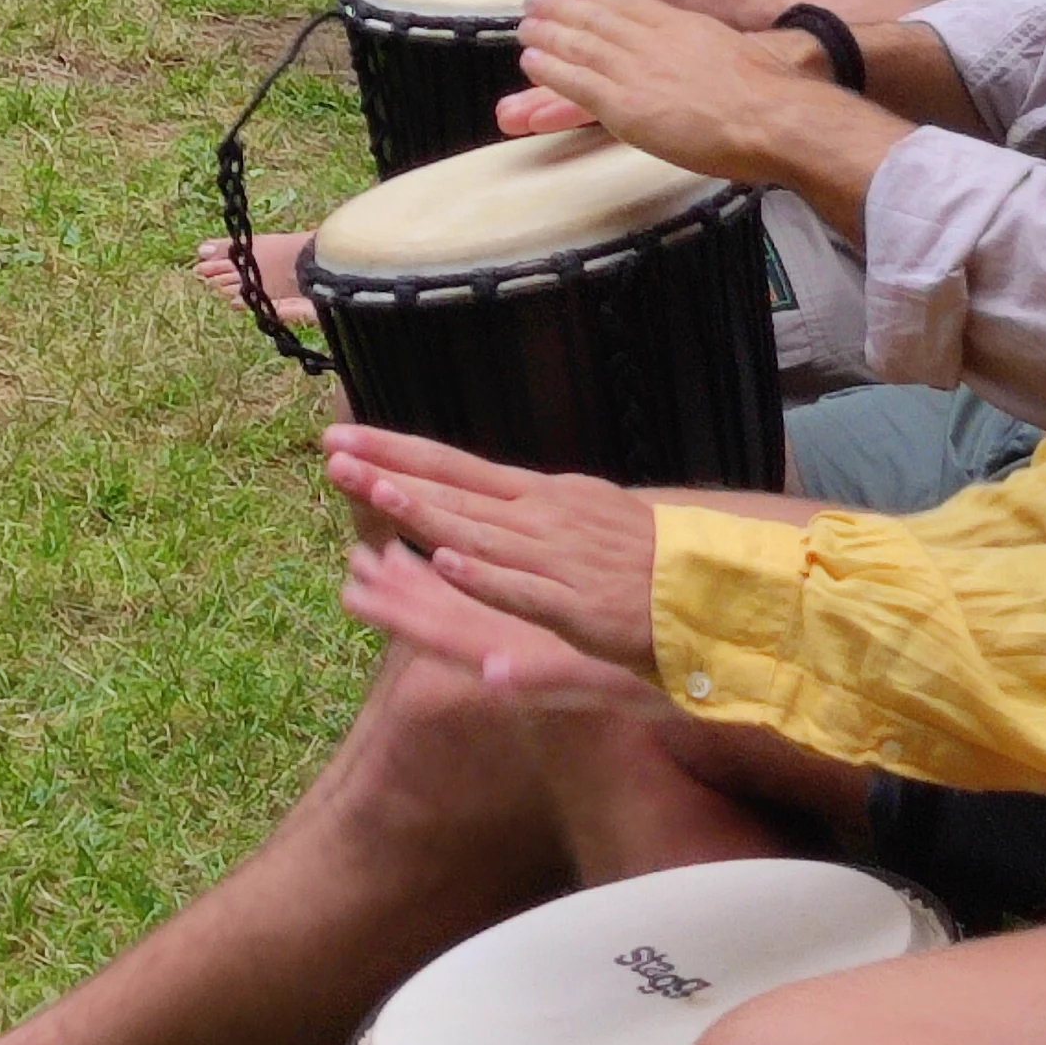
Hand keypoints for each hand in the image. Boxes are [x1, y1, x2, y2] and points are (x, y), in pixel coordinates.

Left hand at [325, 426, 658, 678]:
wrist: (714, 587)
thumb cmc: (645, 558)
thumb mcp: (580, 521)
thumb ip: (522, 517)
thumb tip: (476, 507)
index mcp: (540, 495)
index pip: (453, 466)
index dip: (396, 451)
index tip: (344, 437)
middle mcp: (542, 516)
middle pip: (452, 490)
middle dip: (389, 471)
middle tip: (331, 449)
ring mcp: (559, 559)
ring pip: (479, 534)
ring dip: (426, 513)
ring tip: (376, 492)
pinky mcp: (579, 607)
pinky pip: (524, 591)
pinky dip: (486, 576)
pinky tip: (447, 562)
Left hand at [511, 0, 828, 180]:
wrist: (774, 114)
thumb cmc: (777, 87)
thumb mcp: (762, 44)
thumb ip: (748, 38)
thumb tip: (773, 37)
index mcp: (684, 22)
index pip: (631, 2)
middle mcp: (656, 39)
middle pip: (598, 16)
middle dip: (562, 7)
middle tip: (535, 1)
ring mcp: (638, 70)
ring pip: (581, 44)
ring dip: (547, 33)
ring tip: (523, 27)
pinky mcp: (627, 104)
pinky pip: (578, 81)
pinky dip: (551, 70)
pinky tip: (532, 63)